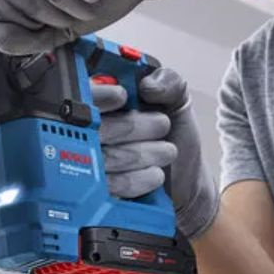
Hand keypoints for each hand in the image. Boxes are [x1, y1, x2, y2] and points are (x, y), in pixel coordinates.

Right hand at [90, 66, 219, 240]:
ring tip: (166, 151)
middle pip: (95, 128)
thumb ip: (169, 82)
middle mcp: (93, 132)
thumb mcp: (178, 102)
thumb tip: (149, 84)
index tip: (122, 96)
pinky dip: (136, 179)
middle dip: (132, 126)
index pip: (86, 95)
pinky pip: (109, 186)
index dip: (100, 95)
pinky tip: (154, 173)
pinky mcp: (101, 191)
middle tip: (162, 124)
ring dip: (141, 153)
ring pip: (104, 157)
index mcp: (106, 102)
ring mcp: (93, 163)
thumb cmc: (177, 136)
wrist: (188, 178)